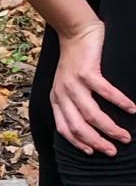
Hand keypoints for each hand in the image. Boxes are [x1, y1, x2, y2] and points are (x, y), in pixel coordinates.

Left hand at [51, 21, 134, 154]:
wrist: (75, 32)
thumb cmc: (75, 61)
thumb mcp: (66, 86)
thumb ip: (72, 103)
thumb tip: (88, 126)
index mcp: (57, 99)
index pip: (65, 129)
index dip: (79, 143)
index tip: (93, 153)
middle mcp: (63, 94)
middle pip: (79, 127)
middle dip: (97, 142)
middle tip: (114, 150)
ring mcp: (73, 83)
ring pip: (92, 115)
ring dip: (110, 129)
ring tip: (126, 136)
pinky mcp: (87, 72)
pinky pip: (106, 93)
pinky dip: (120, 103)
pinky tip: (132, 109)